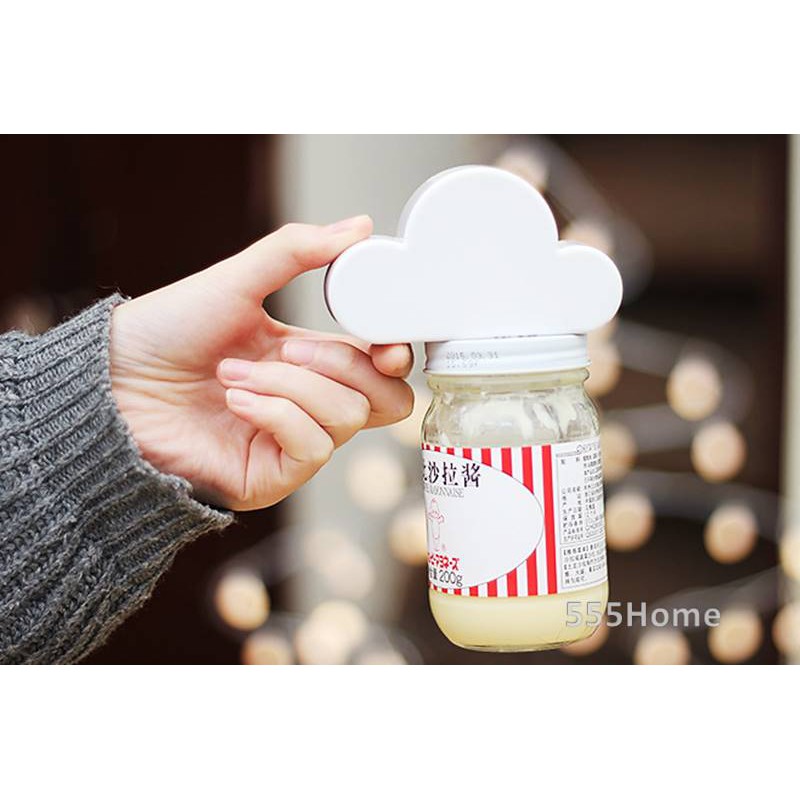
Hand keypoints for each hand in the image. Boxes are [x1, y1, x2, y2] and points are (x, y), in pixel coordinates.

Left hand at [109, 216, 413, 510]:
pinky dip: (277, 414)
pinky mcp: (274, 476)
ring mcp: (294, 442)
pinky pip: (312, 448)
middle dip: (346, 367)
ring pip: (346, 418)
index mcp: (310, 360)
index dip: (395, 355)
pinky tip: (236, 401)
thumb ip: (298, 251)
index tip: (387, 341)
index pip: (382, 368)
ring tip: (235, 374)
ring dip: (292, 387)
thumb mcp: (237, 281)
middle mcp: (309, 404)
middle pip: (386, 402)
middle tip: (291, 349)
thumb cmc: (167, 332)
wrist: (112, 382)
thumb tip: (360, 227)